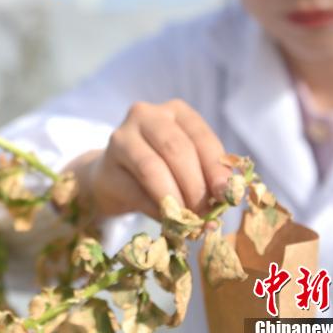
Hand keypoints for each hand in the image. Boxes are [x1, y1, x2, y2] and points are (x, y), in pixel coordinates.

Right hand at [67, 99, 230, 220]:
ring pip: (152, 168)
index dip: (215, 168)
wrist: (113, 177)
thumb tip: (227, 198)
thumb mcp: (187, 164)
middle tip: (204, 214)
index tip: (226, 196)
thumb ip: (206, 175)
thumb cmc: (160, 169)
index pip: (200, 137)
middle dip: (195, 186)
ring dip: (174, 199)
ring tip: (186, 220)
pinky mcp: (106, 163)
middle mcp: (147, 114)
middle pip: (176, 149)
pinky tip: (166, 221)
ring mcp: (122, 136)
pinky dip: (155, 210)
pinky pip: (134, 190)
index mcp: (176, 111)